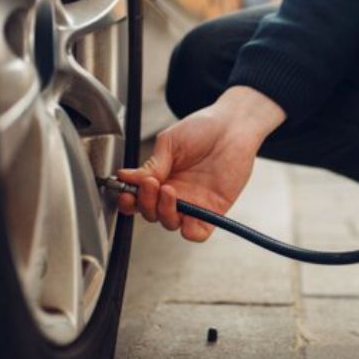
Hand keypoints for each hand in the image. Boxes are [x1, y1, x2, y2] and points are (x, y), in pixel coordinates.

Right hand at [117, 86, 285, 240]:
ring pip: (170, 224)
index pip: (138, 199)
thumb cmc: (203, 129)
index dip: (129, 200)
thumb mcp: (169, 143)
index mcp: (161, 178)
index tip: (125, 191)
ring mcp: (193, 203)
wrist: (232, 125)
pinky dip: (189, 231)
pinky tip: (185, 214)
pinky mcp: (213, 210)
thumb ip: (151, 165)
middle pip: (151, 214)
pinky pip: (198, 232)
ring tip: (168, 189)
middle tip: (150, 184)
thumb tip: (127, 178)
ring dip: (163, 212)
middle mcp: (175, 193)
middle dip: (145, 202)